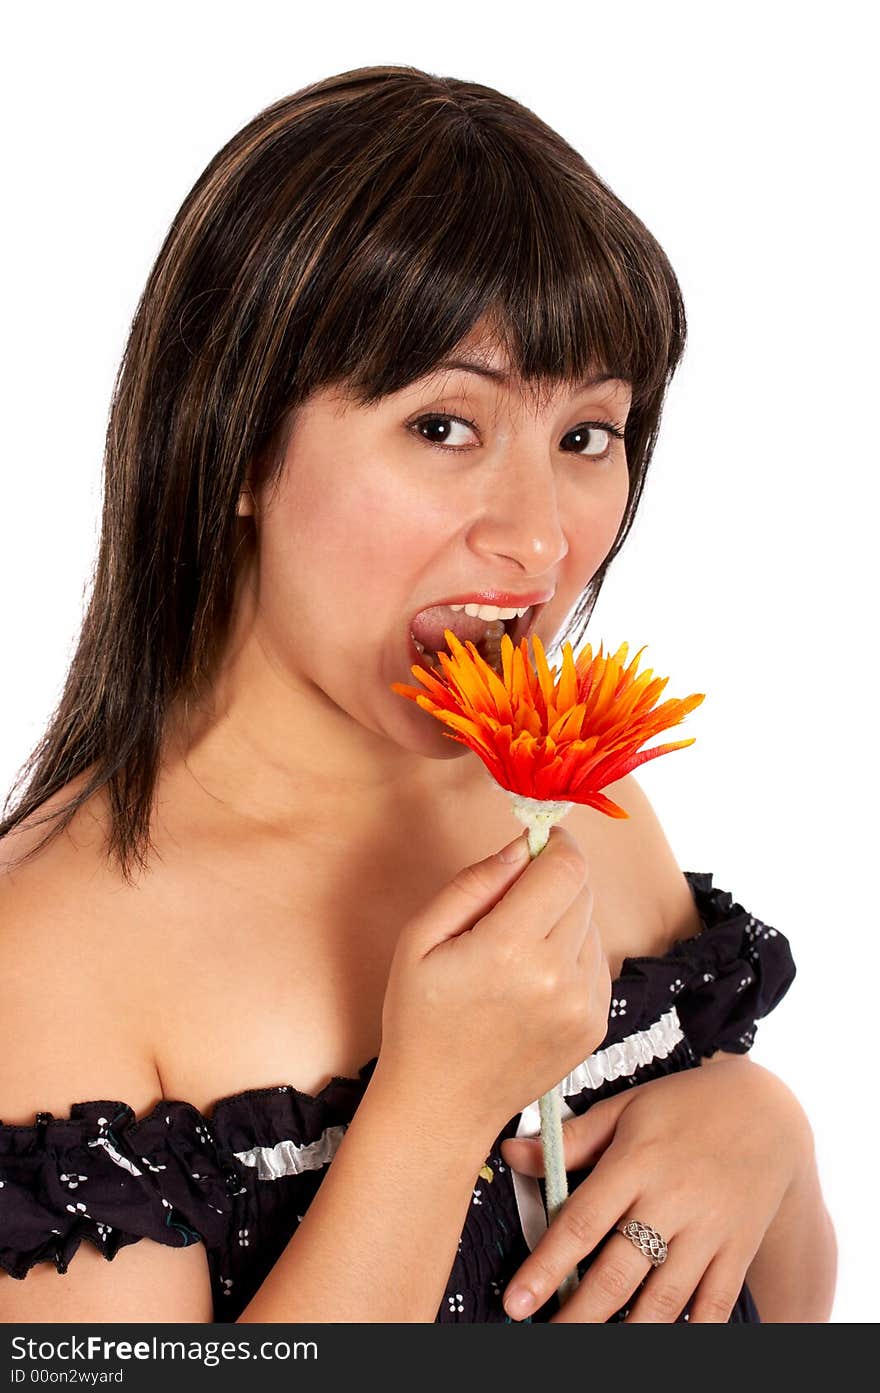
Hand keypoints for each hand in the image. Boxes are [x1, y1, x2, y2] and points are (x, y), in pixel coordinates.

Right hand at [379, 825, 610, 1136]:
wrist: (441, 1104)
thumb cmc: (420, 1019)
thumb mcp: (420, 939)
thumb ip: (474, 884)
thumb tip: (522, 846)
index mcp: (511, 949)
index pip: (566, 868)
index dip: (556, 844)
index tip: (538, 841)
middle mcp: (558, 976)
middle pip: (583, 890)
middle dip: (554, 878)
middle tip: (513, 898)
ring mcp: (583, 1005)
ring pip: (593, 924)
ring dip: (563, 917)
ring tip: (517, 948)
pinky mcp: (595, 1026)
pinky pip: (597, 962)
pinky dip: (572, 954)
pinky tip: (533, 975)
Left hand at [499, 1058, 811, 1321]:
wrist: (769, 1111)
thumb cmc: (684, 1106)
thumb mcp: (626, 1108)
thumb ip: (571, 1140)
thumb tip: (512, 1154)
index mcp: (636, 1162)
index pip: (581, 1223)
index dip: (546, 1268)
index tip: (517, 1302)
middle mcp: (672, 1200)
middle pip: (618, 1272)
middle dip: (579, 1314)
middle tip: (548, 1337)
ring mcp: (709, 1230)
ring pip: (664, 1298)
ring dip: (627, 1332)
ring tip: (594, 1347)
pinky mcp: (737, 1250)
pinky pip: (713, 1304)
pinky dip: (689, 1331)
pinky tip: (658, 1339)